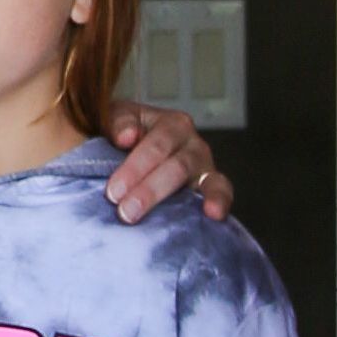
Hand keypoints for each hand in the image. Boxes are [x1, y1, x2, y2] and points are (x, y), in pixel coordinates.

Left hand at [104, 97, 234, 226]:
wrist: (133, 151)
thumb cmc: (123, 136)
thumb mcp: (114, 119)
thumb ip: (118, 122)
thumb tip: (127, 137)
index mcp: (171, 124)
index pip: (157, 146)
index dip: (135, 169)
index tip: (113, 192)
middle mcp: (193, 144)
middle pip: (178, 167)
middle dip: (151, 191)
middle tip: (126, 212)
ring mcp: (206, 166)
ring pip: (202, 181)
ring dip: (181, 203)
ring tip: (161, 218)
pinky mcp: (213, 187)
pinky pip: (222, 192)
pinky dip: (220, 201)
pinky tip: (214, 215)